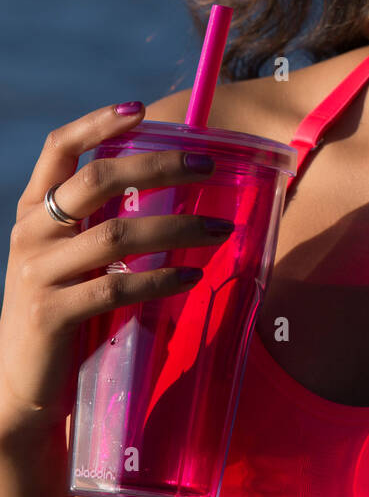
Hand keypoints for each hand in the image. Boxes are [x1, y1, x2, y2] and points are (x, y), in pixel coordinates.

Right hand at [0, 101, 232, 443]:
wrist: (20, 388)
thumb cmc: (61, 313)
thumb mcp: (69, 258)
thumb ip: (100, 224)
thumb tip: (172, 190)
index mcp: (34, 211)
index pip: (59, 148)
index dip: (97, 123)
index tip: (139, 108)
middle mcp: (30, 233)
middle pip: (98, 180)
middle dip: (159, 167)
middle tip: (208, 167)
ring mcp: (37, 273)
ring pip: (117, 233)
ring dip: (177, 227)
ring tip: (220, 230)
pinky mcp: (51, 314)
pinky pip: (116, 287)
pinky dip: (161, 278)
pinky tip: (191, 276)